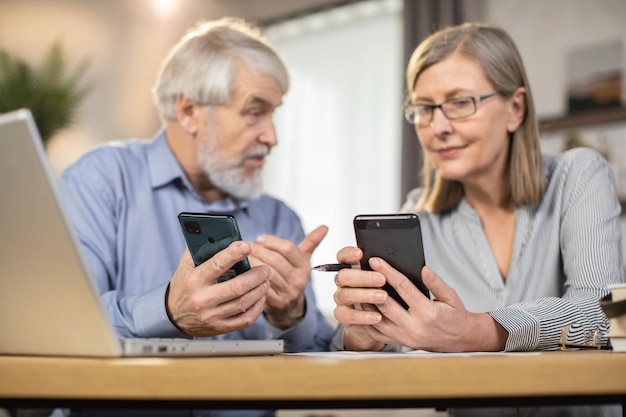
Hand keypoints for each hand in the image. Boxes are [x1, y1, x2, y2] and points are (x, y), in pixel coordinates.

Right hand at [166, 241, 270, 336]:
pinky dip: (257, 307)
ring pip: (243, 303)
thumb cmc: (184, 286)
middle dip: (256, 276)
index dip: (234, 254)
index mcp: (195, 280)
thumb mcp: (185, 266)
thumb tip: (217, 233)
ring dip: (260, 290)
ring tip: (266, 281)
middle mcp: (203, 299)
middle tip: (266, 269)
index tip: (247, 246)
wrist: (173, 316)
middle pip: (237, 287)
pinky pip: (245, 319)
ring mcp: (212, 315)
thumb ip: (199, 249)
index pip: (217, 264)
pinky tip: (261, 297)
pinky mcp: (219, 327)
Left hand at [250, 225, 328, 328]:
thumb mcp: (302, 260)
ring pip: (267, 273)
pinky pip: (261, 287)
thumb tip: (324, 227)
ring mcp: (288, 292)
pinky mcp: (277, 303)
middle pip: (275, 260)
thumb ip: (311, 242)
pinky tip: (244, 273)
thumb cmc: (292, 277)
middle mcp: (299, 280)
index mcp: (305, 266)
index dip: (272, 241)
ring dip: (251, 263)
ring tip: (242, 257)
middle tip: (245, 246)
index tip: (259, 238)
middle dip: (258, 250)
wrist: (290, 307)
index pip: (288, 248)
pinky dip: (251, 278)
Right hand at [333, 246, 386, 350]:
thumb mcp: (391, 281)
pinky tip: (377, 316)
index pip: (344, 256)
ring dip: (365, 295)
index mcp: (352, 269)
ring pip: (345, 295)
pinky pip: (348, 315)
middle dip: (362, 276)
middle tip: (381, 279)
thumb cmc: (386, 296)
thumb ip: (394, 271)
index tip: (360, 254)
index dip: (349, 254)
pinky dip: (363, 316)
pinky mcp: (344, 316)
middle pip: (343, 276)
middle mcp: (344, 283)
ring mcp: (342, 299)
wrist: (378, 322)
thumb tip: (415, 267)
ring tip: (383, 297)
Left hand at [334, 246, 506, 351]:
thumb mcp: (451, 296)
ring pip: (376, 318)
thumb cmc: (455, 316)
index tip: (376, 261)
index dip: (387, 272)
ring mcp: (405, 337)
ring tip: (357, 287)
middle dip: (371, 284)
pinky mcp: (400, 342)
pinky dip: (367, 320)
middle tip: (361, 270)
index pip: (402, 287)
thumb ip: (436, 282)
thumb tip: (424, 269)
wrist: (461, 340)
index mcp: (427, 313)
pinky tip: (361, 307)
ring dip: (365, 302)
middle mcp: (414, 327)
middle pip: (384, 303)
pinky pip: (377, 333)